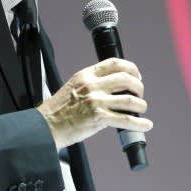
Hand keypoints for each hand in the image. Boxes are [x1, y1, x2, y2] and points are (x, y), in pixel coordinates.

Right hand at [37, 58, 152, 148]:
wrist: (45, 126)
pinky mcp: (99, 118)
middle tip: (140, 94)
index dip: (131, 68)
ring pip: (130, 100)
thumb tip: (114, 87)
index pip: (115, 63)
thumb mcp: (74, 86)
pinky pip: (126, 119)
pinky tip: (145, 125)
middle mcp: (93, 85)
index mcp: (87, 75)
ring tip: (141, 109)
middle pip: (127, 79)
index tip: (137, 75)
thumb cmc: (58, 110)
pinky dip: (140, 123)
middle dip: (139, 87)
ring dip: (141, 105)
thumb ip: (92, 83)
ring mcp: (96, 101)